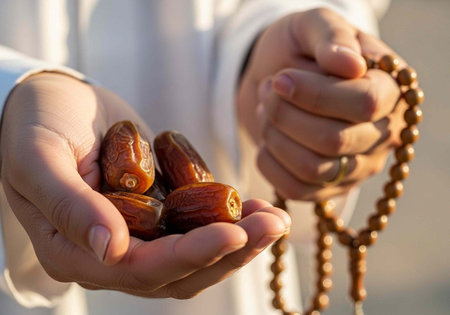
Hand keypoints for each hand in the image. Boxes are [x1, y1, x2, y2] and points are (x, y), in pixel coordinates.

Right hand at [0, 73, 289, 296]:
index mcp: (76, 250)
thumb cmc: (33, 124)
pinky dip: (229, 219)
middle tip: (273, 227)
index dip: (190, 255)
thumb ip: (70, 206)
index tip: (233, 233)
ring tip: (275, 220)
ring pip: (196, 253)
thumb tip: (112, 249)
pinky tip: (256, 206)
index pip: (141, 268)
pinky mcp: (158, 210)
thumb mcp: (38, 159)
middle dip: (229, 251)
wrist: (51, 100)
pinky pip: (198, 225)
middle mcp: (112, 251)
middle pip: (179, 270)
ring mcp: (139, 232)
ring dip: (238, 240)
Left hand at [238, 8, 407, 200]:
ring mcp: (356, 167)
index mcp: (389, 89)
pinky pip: (295, 189)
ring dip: (275, 136)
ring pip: (312, 170)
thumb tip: (352, 66)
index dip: (315, 94)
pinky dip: (269, 163)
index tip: (280, 79)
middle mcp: (380, 134)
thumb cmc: (298, 51)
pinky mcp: (327, 188)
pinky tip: (267, 136)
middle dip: (285, 115)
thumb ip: (332, 38)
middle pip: (334, 141)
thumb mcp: (312, 27)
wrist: (275, 80)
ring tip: (266, 110)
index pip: (364, 103)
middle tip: (268, 89)